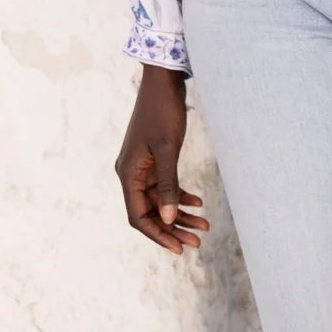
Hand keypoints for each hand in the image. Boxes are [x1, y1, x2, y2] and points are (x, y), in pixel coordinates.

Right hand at [115, 64, 208, 255]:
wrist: (162, 83)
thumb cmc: (163, 112)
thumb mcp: (168, 149)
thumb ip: (168, 184)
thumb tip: (170, 218)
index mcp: (128, 174)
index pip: (139, 216)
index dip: (158, 234)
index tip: (179, 248)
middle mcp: (131, 174)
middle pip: (150, 212)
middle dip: (173, 228)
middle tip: (197, 242)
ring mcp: (142, 167)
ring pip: (161, 201)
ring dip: (180, 215)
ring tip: (204, 227)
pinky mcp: (154, 159)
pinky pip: (165, 186)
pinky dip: (180, 195)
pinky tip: (198, 203)